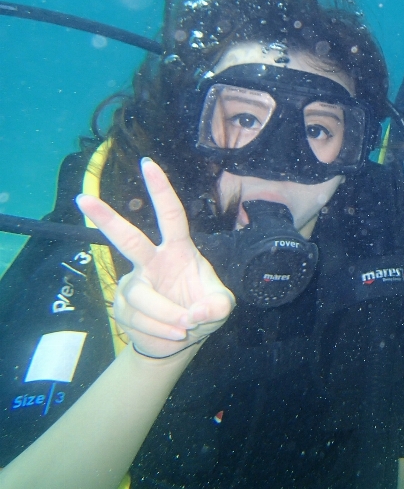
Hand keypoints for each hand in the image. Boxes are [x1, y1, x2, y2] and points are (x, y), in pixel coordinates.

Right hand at [77, 158, 235, 357]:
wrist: (179, 339)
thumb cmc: (202, 309)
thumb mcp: (221, 307)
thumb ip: (217, 307)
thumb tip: (194, 314)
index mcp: (178, 250)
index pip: (171, 215)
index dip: (161, 190)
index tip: (147, 164)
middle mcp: (151, 262)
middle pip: (128, 239)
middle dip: (105, 219)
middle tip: (83, 199)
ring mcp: (133, 284)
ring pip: (142, 297)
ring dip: (167, 316)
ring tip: (185, 327)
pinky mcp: (121, 308)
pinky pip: (139, 321)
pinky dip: (161, 332)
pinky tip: (171, 334)